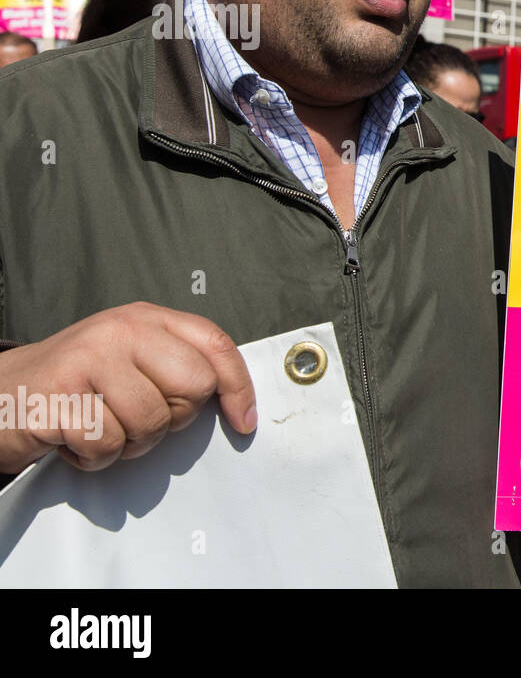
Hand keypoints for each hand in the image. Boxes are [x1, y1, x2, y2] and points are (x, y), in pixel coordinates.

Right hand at [0, 302, 255, 474]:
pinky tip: (74, 439)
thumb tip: (236, 401)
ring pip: (152, 422)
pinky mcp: (59, 396)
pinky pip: (108, 444)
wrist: (0, 393)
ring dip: (129, 443)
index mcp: (147, 318)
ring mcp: (88, 359)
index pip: (216, 345)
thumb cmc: (77, 383)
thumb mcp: (133, 359)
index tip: (243, 421)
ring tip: (100, 427)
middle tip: (136, 417)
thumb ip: (179, 366)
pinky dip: (95, 456)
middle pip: (193, 387)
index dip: (238, 386)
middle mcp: (121, 330)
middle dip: (173, 418)